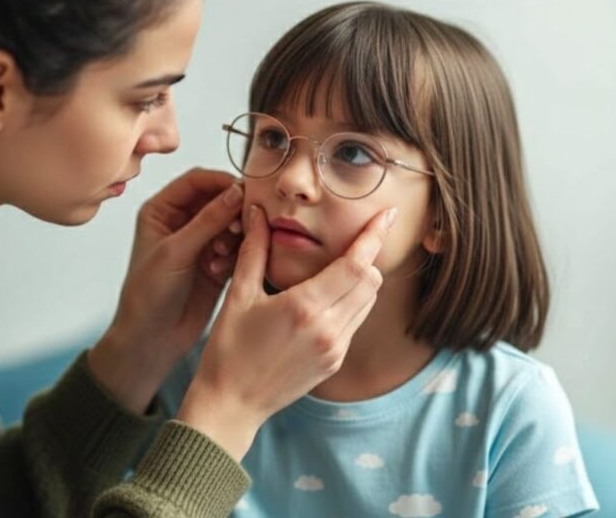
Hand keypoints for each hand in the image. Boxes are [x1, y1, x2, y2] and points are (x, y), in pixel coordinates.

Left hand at [88, 168, 244, 413]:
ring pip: (231, 223)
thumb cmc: (148, 295)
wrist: (151, 340)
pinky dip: (235, 254)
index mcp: (161, 210)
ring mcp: (201, 243)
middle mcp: (182, 223)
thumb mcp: (174, 252)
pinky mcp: (218, 264)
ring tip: (222, 254)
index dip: (221, 181)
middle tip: (239, 225)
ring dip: (233, 235)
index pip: (196, 181)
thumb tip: (236, 191)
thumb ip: (207, 220)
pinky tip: (220, 271)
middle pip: (219, 199)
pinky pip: (238, 248)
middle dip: (232, 210)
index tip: (244, 190)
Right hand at [177, 205, 397, 458]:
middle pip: (371, 281)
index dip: (374, 236)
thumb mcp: (238, 296)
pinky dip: (350, 303)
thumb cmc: (228, 349)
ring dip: (361, 280)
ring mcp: (334, 348)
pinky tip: (326, 298)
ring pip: (368, 302)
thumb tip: (257, 212)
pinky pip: (355, 323)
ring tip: (339, 266)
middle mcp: (328, 329)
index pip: (355, 264)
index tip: (386, 214)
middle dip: (368, 256)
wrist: (231, 403)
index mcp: (305, 307)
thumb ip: (254, 250)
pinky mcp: (335, 362)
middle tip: (356, 239)